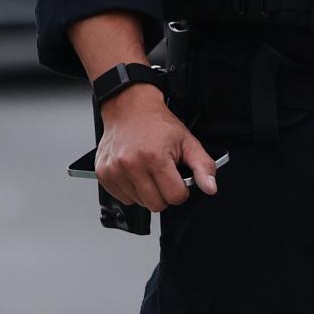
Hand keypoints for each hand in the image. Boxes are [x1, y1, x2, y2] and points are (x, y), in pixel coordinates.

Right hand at [93, 82, 218, 213]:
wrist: (128, 108)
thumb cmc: (156, 124)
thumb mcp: (187, 141)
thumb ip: (203, 166)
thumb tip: (210, 188)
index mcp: (155, 158)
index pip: (174, 197)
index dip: (180, 190)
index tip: (176, 178)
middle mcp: (131, 165)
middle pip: (156, 205)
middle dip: (162, 194)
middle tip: (161, 174)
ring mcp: (114, 171)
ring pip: (138, 203)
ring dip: (145, 192)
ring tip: (145, 170)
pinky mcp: (103, 174)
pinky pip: (122, 198)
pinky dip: (130, 190)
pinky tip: (133, 172)